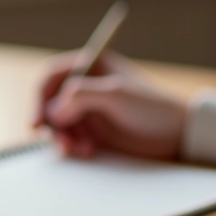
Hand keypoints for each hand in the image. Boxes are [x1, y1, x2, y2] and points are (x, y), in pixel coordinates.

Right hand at [33, 50, 187, 159]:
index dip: (39, 97)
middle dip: (49, 123)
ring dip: (61, 138)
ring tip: (78, 149)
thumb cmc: (153, 107)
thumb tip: (52, 112)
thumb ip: (81, 96)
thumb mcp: (116, 95)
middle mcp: (86, 86)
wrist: (179, 134)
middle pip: (49, 102)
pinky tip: (88, 151)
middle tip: (57, 142)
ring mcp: (89, 109)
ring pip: (57, 124)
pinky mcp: (94, 131)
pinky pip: (70, 138)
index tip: (37, 121)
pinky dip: (72, 146)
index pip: (51, 75)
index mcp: (91, 65)